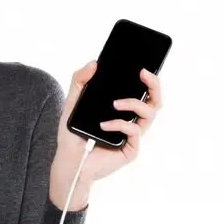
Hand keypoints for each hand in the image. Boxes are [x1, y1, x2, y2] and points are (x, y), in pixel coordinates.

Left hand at [48, 61, 162, 208]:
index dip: (149, 78)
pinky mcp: (130, 149)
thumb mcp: (72, 103)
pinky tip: (103, 125)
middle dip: (154, 85)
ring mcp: (133, 136)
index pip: (143, 91)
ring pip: (150, 114)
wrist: (68, 160)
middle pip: (155, 101)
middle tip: (143, 74)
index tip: (142, 66)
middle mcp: (132, 121)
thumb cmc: (73, 134)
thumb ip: (79, 81)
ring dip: (133, 104)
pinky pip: (134, 132)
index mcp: (123, 110)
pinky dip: (119, 124)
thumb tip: (94, 63)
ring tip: (114, 104)